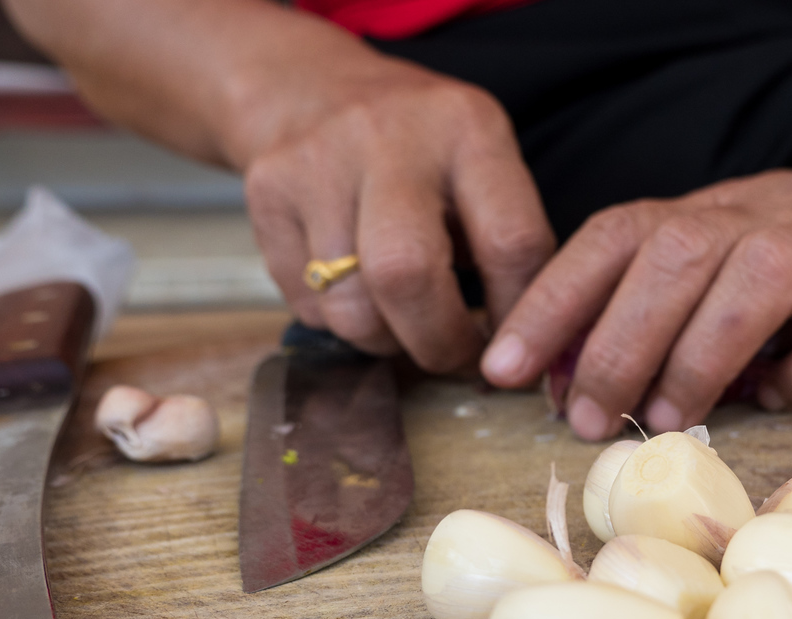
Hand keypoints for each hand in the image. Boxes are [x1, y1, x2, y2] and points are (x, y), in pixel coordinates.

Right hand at [242, 62, 554, 370]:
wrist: (312, 90)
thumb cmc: (419, 151)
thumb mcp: (481, 167)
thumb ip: (509, 244)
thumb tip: (525, 346)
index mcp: (467, 129)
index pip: (511, 243)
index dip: (518, 315)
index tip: (514, 344)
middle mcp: (388, 137)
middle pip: (408, 274)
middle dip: (438, 341)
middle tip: (453, 354)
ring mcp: (318, 162)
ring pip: (350, 306)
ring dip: (386, 340)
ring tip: (403, 323)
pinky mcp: (266, 193)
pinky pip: (307, 304)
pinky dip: (339, 322)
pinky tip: (356, 291)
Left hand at [480, 151, 791, 437]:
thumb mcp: (718, 262)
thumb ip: (650, 306)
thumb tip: (564, 380)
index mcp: (705, 211)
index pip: (612, 238)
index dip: (550, 301)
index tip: (504, 371)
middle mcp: (761, 216)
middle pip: (674, 257)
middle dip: (616, 343)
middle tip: (585, 419)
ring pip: (756, 281)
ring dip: (699, 357)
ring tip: (663, 420)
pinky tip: (779, 401)